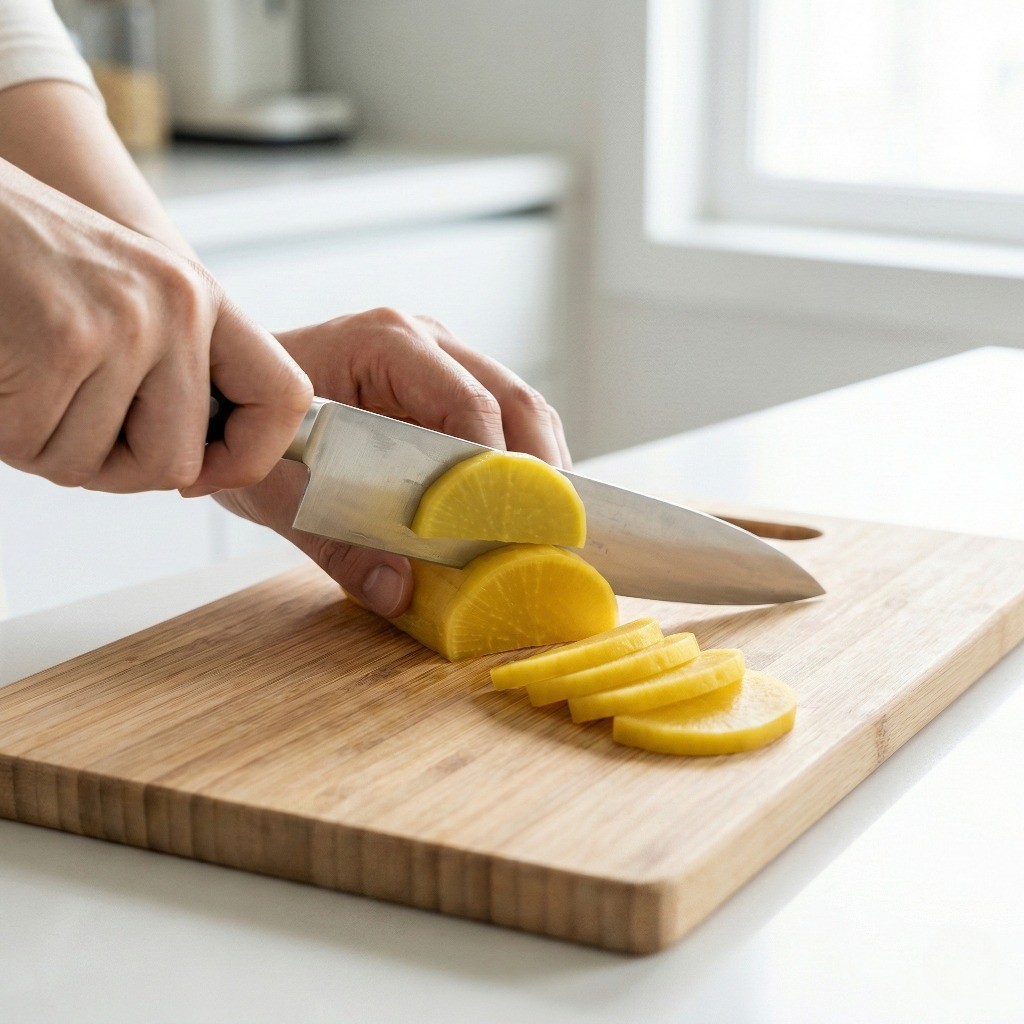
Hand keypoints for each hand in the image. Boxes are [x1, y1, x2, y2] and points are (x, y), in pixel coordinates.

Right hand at [0, 159, 311, 492]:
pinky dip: (6, 433)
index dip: (250, 457)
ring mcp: (123, 327)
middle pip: (174, 463)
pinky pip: (36, 448)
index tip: (203, 472)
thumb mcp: (130, 298)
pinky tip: (3, 379)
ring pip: (92, 465)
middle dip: (113, 466)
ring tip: (26, 380)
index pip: (284, 399)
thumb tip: (202, 467)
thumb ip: (174, 370)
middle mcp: (176, 310)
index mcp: (200, 300)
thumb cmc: (27, 261)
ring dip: (46, 445)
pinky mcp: (61, 345)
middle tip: (69, 423)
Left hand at [213, 307, 570, 615]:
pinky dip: (519, 466)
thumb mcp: (277, 490)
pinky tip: (516, 509)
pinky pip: (503, 421)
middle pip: (513, 401)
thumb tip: (399, 591)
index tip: (509, 528)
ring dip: (538, 470)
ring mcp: (440, 357)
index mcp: (382, 343)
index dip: (498, 470)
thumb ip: (335, 542)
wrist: (226, 397)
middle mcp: (423, 339)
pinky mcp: (445, 384)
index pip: (468, 404)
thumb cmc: (245, 426)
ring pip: (521, 409)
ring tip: (542, 529)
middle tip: (547, 537)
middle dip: (539, 472)